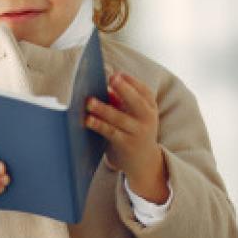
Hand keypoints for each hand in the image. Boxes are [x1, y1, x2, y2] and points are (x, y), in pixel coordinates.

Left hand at [85, 71, 168, 202]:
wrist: (144, 162)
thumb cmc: (133, 132)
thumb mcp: (133, 115)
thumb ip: (120, 101)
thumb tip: (104, 86)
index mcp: (150, 107)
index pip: (144, 90)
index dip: (131, 81)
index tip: (117, 74)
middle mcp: (147, 118)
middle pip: (136, 101)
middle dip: (124, 89)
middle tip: (111, 78)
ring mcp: (137, 132)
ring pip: (119, 118)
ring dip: (103, 109)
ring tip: (89, 101)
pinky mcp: (126, 144)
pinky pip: (110, 132)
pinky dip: (98, 125)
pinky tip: (87, 120)